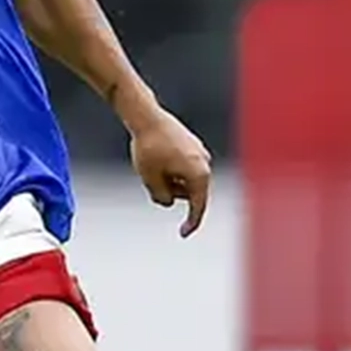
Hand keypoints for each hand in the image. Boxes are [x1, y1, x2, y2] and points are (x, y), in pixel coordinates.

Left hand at [129, 109, 211, 237]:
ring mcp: (199, 152)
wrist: (145, 116)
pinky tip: (156, 156)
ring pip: (185, 179)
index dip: (191, 222)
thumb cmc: (148, 148)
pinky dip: (170, 169)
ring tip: (152, 165)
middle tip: (151, 179)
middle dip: (172, 192)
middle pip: (190, 192)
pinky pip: (182, 166)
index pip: (198, 206)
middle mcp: (204, 163)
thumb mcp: (150, 180)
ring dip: (170, 180)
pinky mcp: (191, 145)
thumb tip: (169, 200)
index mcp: (199, 174)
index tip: (183, 233)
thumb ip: (162, 197)